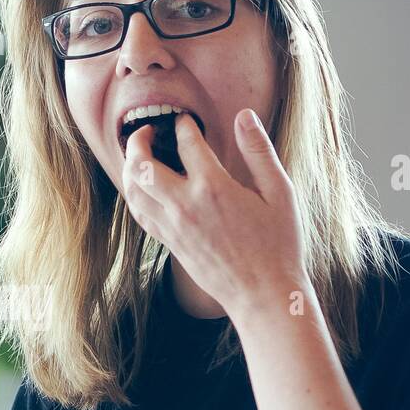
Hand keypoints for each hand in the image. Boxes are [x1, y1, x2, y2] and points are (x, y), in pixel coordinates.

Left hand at [120, 108, 309, 321]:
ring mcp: (173, 227)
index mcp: (213, 187)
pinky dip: (135, 194)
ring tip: (138, 155)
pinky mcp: (170, 244)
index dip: (182, 125)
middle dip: (138, 140)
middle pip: (141, 165)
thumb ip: (259, 151)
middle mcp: (184, 206)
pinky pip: (140, 214)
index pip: (185, 142)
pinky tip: (143, 188)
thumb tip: (244, 115)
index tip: (185, 120)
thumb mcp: (279, 192)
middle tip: (146, 129)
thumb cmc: (277, 244)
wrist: (263, 294)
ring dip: (130, 167)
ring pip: (133, 191)